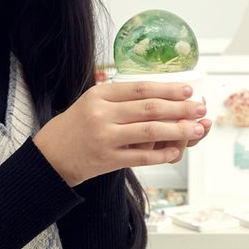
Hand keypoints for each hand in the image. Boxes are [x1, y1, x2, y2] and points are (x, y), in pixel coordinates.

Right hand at [33, 81, 211, 186]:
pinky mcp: (107, 160)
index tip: (187, 89)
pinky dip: (162, 154)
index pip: (140, 88)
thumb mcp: (91, 103)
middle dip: (179, 107)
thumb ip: (119, 98)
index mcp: (99, 95)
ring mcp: (104, 138)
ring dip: (177, 130)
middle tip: (199, 107)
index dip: (167, 88)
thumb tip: (159, 95)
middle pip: (149, 108)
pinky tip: (176, 151)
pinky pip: (142, 157)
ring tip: (196, 128)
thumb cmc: (75, 126)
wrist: (50, 156)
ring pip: (150, 132)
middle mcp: (101, 114)